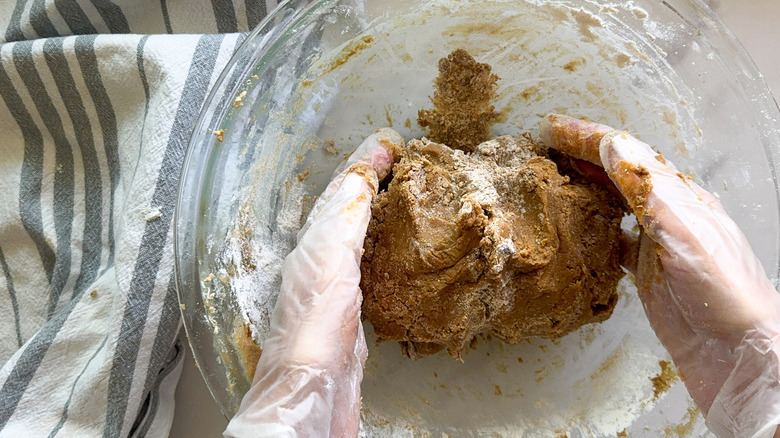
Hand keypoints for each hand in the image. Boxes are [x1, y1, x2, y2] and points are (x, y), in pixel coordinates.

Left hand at [223, 128, 402, 437]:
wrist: (310, 397)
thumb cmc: (311, 334)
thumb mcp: (329, 263)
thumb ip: (343, 220)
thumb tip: (360, 174)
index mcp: (312, 247)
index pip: (341, 192)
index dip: (364, 164)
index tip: (392, 142)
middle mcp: (319, 264)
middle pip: (348, 211)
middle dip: (372, 183)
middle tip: (402, 162)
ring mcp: (336, 292)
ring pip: (359, 239)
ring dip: (379, 215)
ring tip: (405, 199)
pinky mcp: (353, 321)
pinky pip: (372, 270)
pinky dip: (386, 252)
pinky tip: (399, 258)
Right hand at [540, 114, 779, 437]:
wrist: (740, 352)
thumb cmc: (722, 290)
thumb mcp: (684, 230)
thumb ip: (647, 189)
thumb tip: (613, 144)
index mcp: (678, 195)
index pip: (626, 154)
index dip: (586, 137)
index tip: (551, 127)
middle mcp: (667, 213)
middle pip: (617, 173)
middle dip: (580, 155)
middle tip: (542, 146)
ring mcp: (656, 245)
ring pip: (612, 204)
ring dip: (583, 187)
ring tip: (551, 179)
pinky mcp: (646, 274)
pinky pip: (612, 241)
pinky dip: (590, 229)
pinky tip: (574, 231)